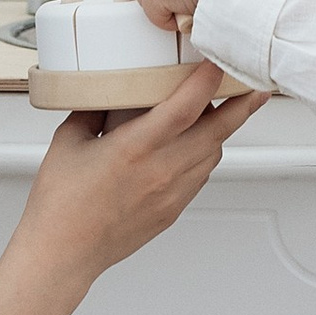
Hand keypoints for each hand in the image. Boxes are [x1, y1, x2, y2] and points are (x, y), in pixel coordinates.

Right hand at [21, 58, 262, 278]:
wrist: (64, 252)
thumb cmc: (61, 205)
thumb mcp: (68, 142)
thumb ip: (91, 110)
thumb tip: (105, 93)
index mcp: (135, 148)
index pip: (185, 107)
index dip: (208, 80)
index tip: (218, 61)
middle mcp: (161, 170)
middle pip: (217, 131)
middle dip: (241, 105)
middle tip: (253, 85)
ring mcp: (171, 193)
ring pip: (213, 154)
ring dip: (221, 130)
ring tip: (218, 112)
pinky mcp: (173, 210)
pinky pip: (201, 176)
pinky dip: (205, 155)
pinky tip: (194, 146)